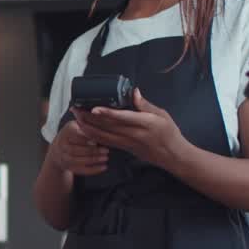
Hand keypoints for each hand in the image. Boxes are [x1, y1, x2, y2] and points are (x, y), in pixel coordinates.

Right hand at [49, 120, 108, 175]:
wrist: (59, 149)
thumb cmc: (75, 133)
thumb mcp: (79, 124)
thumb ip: (88, 123)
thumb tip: (102, 121)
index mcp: (67, 130)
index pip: (75, 134)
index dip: (86, 138)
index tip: (97, 139)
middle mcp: (62, 144)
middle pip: (76, 149)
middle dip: (92, 151)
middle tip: (106, 150)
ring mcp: (63, 156)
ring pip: (77, 160)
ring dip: (92, 160)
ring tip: (105, 158)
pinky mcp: (68, 166)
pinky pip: (80, 170)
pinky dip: (93, 170)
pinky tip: (103, 167)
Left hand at [73, 89, 188, 166]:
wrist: (172, 156)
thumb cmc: (169, 133)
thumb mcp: (162, 115)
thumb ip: (145, 105)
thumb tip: (134, 92)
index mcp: (145, 123)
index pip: (122, 117)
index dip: (107, 113)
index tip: (93, 108)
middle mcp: (134, 134)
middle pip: (108, 126)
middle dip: (90, 118)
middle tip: (76, 109)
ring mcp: (128, 143)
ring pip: (104, 136)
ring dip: (88, 127)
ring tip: (76, 118)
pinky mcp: (124, 148)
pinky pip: (106, 142)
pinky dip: (94, 136)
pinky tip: (85, 130)